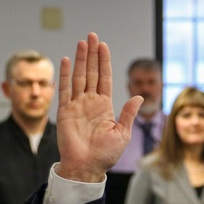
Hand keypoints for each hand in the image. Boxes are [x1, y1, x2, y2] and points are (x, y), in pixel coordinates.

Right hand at [57, 33, 142, 181]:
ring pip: (79, 76)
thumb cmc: (106, 154)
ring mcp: (77, 105)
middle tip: (92, 35)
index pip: (104, 78)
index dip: (104, 62)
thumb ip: (128, 113)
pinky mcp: (65, 111)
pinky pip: (65, 89)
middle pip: (92, 72)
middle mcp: (90, 102)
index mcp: (105, 106)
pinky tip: (68, 60)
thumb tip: (138, 96)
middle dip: (92, 54)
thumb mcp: (122, 132)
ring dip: (81, 59)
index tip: (103, 46)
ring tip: (82, 42)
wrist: (88, 167)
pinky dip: (66, 75)